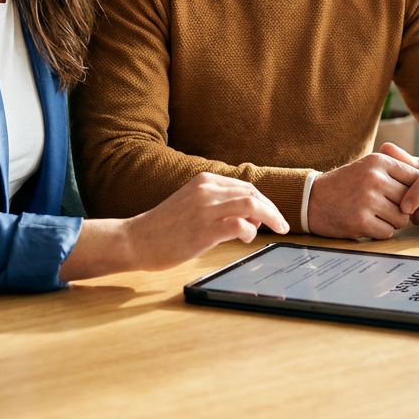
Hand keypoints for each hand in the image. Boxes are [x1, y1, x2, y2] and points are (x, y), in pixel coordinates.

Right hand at [126, 172, 289, 270]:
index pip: (245, 186)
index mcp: (204, 180)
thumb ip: (217, 204)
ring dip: (270, 216)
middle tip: (282, 225)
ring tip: (277, 229)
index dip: (264, 200)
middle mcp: (206, 189)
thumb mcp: (191, 204)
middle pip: (252, 192)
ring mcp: (205, 208)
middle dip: (272, 209)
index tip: (272, 215)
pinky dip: (251, 231)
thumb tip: (248, 216)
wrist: (136, 239)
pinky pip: (240, 225)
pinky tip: (246, 238)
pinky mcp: (204, 229)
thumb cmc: (163, 227)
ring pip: (251, 204)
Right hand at [306, 152, 418, 239]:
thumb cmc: (345, 184)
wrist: (312, 199)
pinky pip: (388, 232)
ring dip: (392, 221)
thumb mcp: (368, 166)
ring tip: (374, 214)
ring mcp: (368, 200)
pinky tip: (366, 223)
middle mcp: (374, 178)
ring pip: (402, 219)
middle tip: (387, 208)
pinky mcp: (361, 221)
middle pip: (411, 200)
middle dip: (404, 208)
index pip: (416, 178)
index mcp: (378, 161)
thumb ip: (396, 169)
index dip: (415, 191)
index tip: (405, 197)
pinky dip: (380, 231)